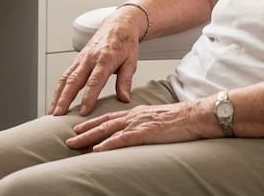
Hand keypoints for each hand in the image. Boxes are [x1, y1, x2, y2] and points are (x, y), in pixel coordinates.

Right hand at [49, 8, 144, 115]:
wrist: (119, 24)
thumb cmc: (126, 43)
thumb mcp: (131, 61)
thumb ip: (126, 81)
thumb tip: (124, 100)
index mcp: (105, 59)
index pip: (94, 81)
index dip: (88, 97)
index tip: (84, 112)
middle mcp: (89, 58)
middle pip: (73, 80)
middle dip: (64, 99)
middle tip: (58, 115)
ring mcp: (81, 59)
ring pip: (65, 78)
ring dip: (57, 95)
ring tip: (52, 112)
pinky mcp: (77, 60)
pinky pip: (65, 75)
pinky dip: (58, 89)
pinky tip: (56, 101)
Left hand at [64, 99, 213, 151]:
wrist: (195, 116)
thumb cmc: (181, 120)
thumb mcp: (157, 119)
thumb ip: (145, 124)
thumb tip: (137, 132)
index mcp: (136, 113)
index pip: (110, 117)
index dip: (93, 123)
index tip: (79, 129)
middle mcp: (133, 116)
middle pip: (103, 123)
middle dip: (84, 132)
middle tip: (69, 139)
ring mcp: (138, 123)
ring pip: (107, 130)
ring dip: (89, 138)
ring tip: (74, 144)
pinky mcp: (145, 132)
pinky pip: (122, 139)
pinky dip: (108, 144)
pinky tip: (97, 150)